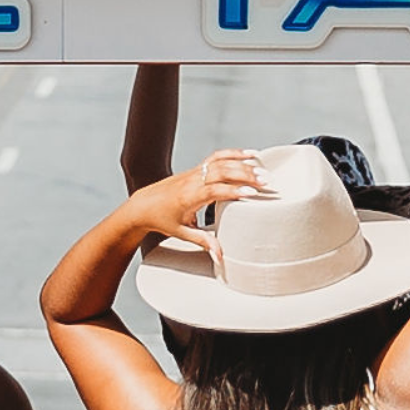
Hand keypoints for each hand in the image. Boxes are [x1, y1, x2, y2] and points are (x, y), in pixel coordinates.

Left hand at [123, 149, 267, 261]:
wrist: (143, 204)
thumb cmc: (162, 219)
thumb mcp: (182, 233)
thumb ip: (204, 242)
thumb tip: (221, 256)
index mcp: (189, 197)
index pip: (214, 190)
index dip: (233, 190)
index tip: (252, 192)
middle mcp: (192, 180)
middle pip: (221, 172)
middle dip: (245, 175)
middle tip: (266, 182)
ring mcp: (195, 172)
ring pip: (221, 162)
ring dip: (243, 164)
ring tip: (263, 169)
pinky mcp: (197, 168)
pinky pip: (217, 157)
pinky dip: (234, 154)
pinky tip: (251, 155)